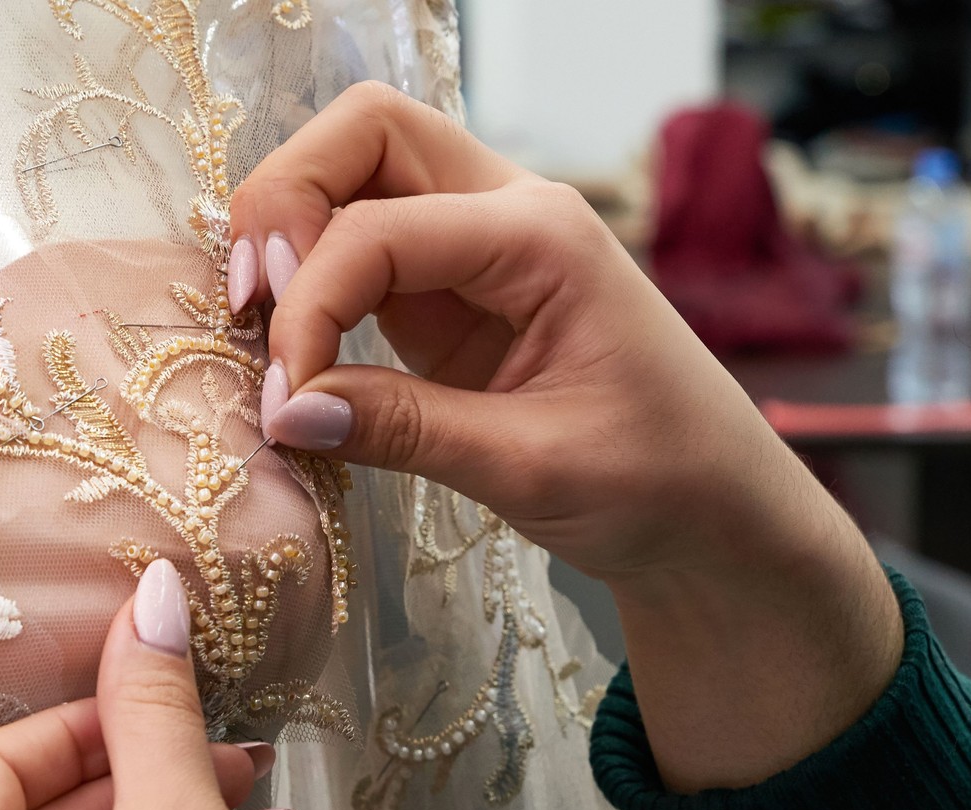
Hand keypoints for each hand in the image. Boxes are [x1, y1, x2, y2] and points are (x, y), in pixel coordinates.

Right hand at [228, 82, 899, 789]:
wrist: (718, 517)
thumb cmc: (658, 482)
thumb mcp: (531, 467)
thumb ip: (402, 430)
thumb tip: (284, 412)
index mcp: (542, 236)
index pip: (379, 226)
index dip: (310, 303)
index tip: (285, 399)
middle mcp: (506, 212)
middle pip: (364, 131)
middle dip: (285, 201)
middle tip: (252, 309)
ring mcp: (474, 248)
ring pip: (353, 176)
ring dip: (289, 234)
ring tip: (260, 329)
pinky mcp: (448, 296)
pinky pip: (357, 249)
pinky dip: (308, 284)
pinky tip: (290, 348)